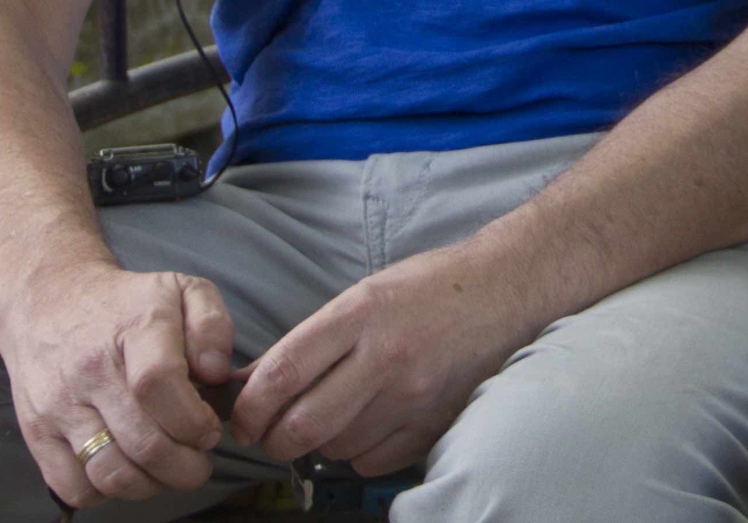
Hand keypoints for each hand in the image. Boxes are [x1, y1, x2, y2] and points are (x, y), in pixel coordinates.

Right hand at [0, 261, 235, 508]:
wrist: (48, 302)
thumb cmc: (126, 303)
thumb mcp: (181, 290)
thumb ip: (212, 327)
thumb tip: (216, 374)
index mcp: (134, 327)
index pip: (158, 384)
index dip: (192, 420)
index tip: (209, 431)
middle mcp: (91, 370)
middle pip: (142, 441)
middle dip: (184, 467)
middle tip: (198, 463)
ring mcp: (59, 405)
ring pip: (109, 472)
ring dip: (149, 485)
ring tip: (164, 471)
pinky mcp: (36, 432)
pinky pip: (73, 485)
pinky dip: (106, 492)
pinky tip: (125, 470)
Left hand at [232, 241, 535, 476]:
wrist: (506, 290)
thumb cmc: (430, 287)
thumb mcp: (363, 294)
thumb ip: (307, 340)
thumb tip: (247, 381)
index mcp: (361, 313)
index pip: (284, 372)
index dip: (250, 405)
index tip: (241, 417)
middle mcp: (386, 356)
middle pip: (304, 424)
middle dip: (274, 438)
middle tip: (270, 433)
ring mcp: (414, 394)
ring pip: (336, 447)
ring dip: (319, 443)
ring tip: (327, 420)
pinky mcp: (434, 422)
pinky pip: (372, 460)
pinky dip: (357, 453)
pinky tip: (366, 426)